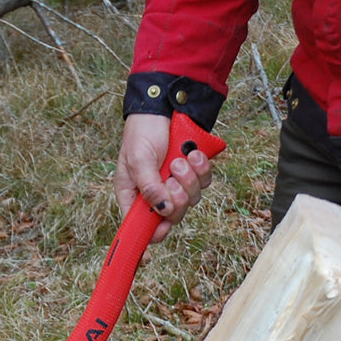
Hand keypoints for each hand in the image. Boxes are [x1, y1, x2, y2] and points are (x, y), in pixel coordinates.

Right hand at [114, 113, 212, 244]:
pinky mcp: (193, 174)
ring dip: (189, 178)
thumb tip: (162, 210)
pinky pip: (205, 182)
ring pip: (192, 199)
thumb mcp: (138, 159)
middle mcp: (156, 194)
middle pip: (173, 216)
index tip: (164, 226)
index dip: (154, 233)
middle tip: (172, 177)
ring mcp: (176, 185)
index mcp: (135, 196)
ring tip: (180, 159)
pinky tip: (193, 154)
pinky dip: (202, 168)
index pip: (142, 227)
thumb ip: (149, 187)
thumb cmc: (142, 133)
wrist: (164, 107)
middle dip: (178, 197)